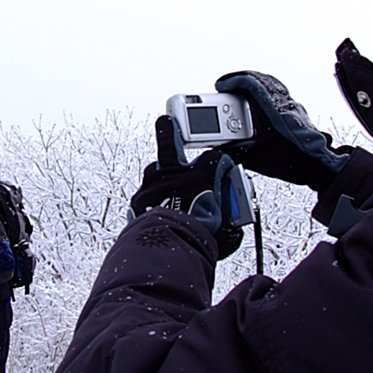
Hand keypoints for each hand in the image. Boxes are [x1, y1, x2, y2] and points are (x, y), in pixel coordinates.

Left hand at [130, 116, 242, 258]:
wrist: (168, 251)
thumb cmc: (199, 241)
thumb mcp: (227, 232)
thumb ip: (232, 221)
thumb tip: (234, 224)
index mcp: (200, 179)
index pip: (214, 157)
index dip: (222, 160)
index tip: (224, 164)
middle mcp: (174, 176)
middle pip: (171, 143)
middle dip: (169, 130)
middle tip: (167, 120)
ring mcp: (153, 185)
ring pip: (155, 169)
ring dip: (160, 173)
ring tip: (161, 174)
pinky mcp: (138, 199)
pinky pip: (144, 193)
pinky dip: (150, 198)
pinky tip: (153, 206)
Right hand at [214, 71, 347, 190]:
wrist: (320, 167)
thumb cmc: (296, 161)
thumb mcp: (257, 158)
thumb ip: (236, 150)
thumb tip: (222, 146)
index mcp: (273, 110)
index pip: (251, 83)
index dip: (233, 81)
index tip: (221, 85)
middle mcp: (283, 104)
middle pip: (261, 80)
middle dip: (241, 81)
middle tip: (228, 88)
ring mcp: (292, 107)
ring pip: (271, 85)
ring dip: (253, 86)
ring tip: (240, 94)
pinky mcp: (296, 114)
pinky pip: (279, 94)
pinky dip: (264, 94)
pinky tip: (258, 106)